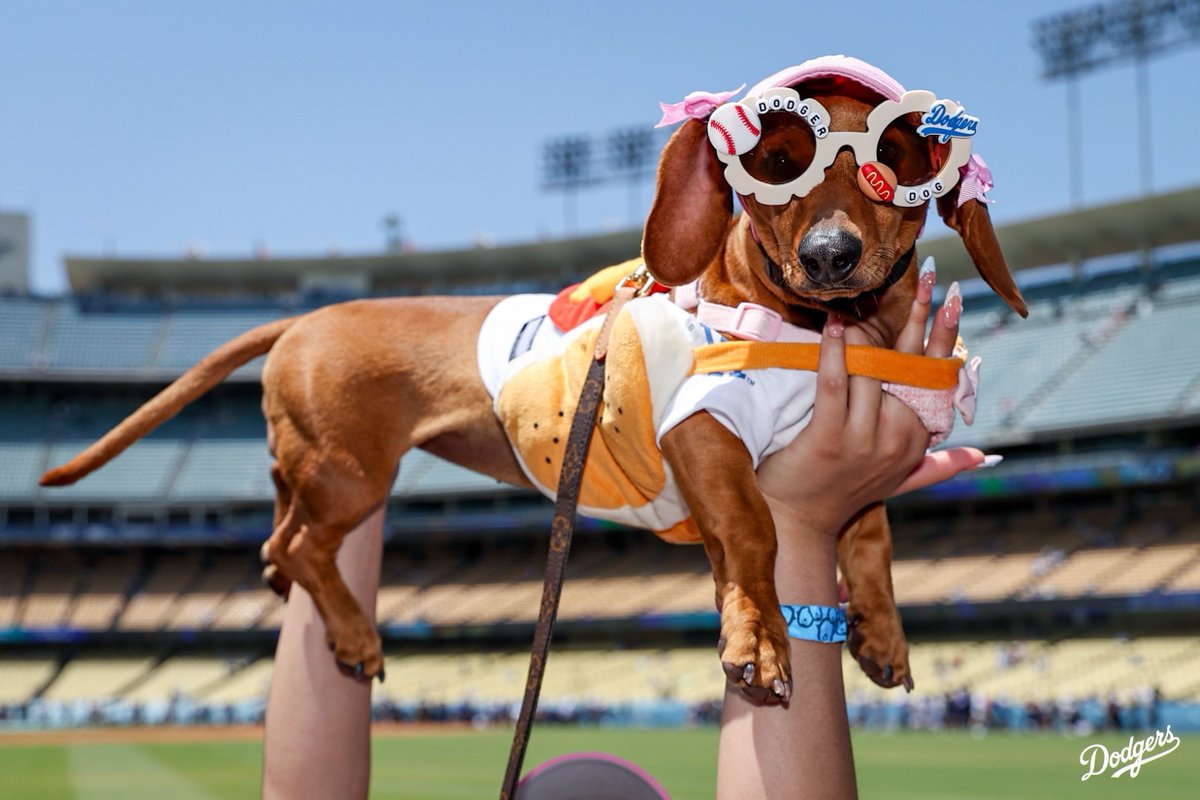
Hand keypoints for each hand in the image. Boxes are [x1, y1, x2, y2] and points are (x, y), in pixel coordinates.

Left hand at [756, 270, 978, 534]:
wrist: (797, 524)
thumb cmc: (842, 493)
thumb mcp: (899, 482)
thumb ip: (940, 467)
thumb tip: (985, 457)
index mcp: (915, 441)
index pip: (935, 378)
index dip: (944, 337)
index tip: (951, 299)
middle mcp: (896, 440)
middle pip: (908, 367)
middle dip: (917, 318)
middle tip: (925, 275)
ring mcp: (863, 441)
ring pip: (872, 372)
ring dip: (865, 333)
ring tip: (858, 303)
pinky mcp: (829, 439)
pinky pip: (835, 385)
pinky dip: (834, 353)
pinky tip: (834, 326)